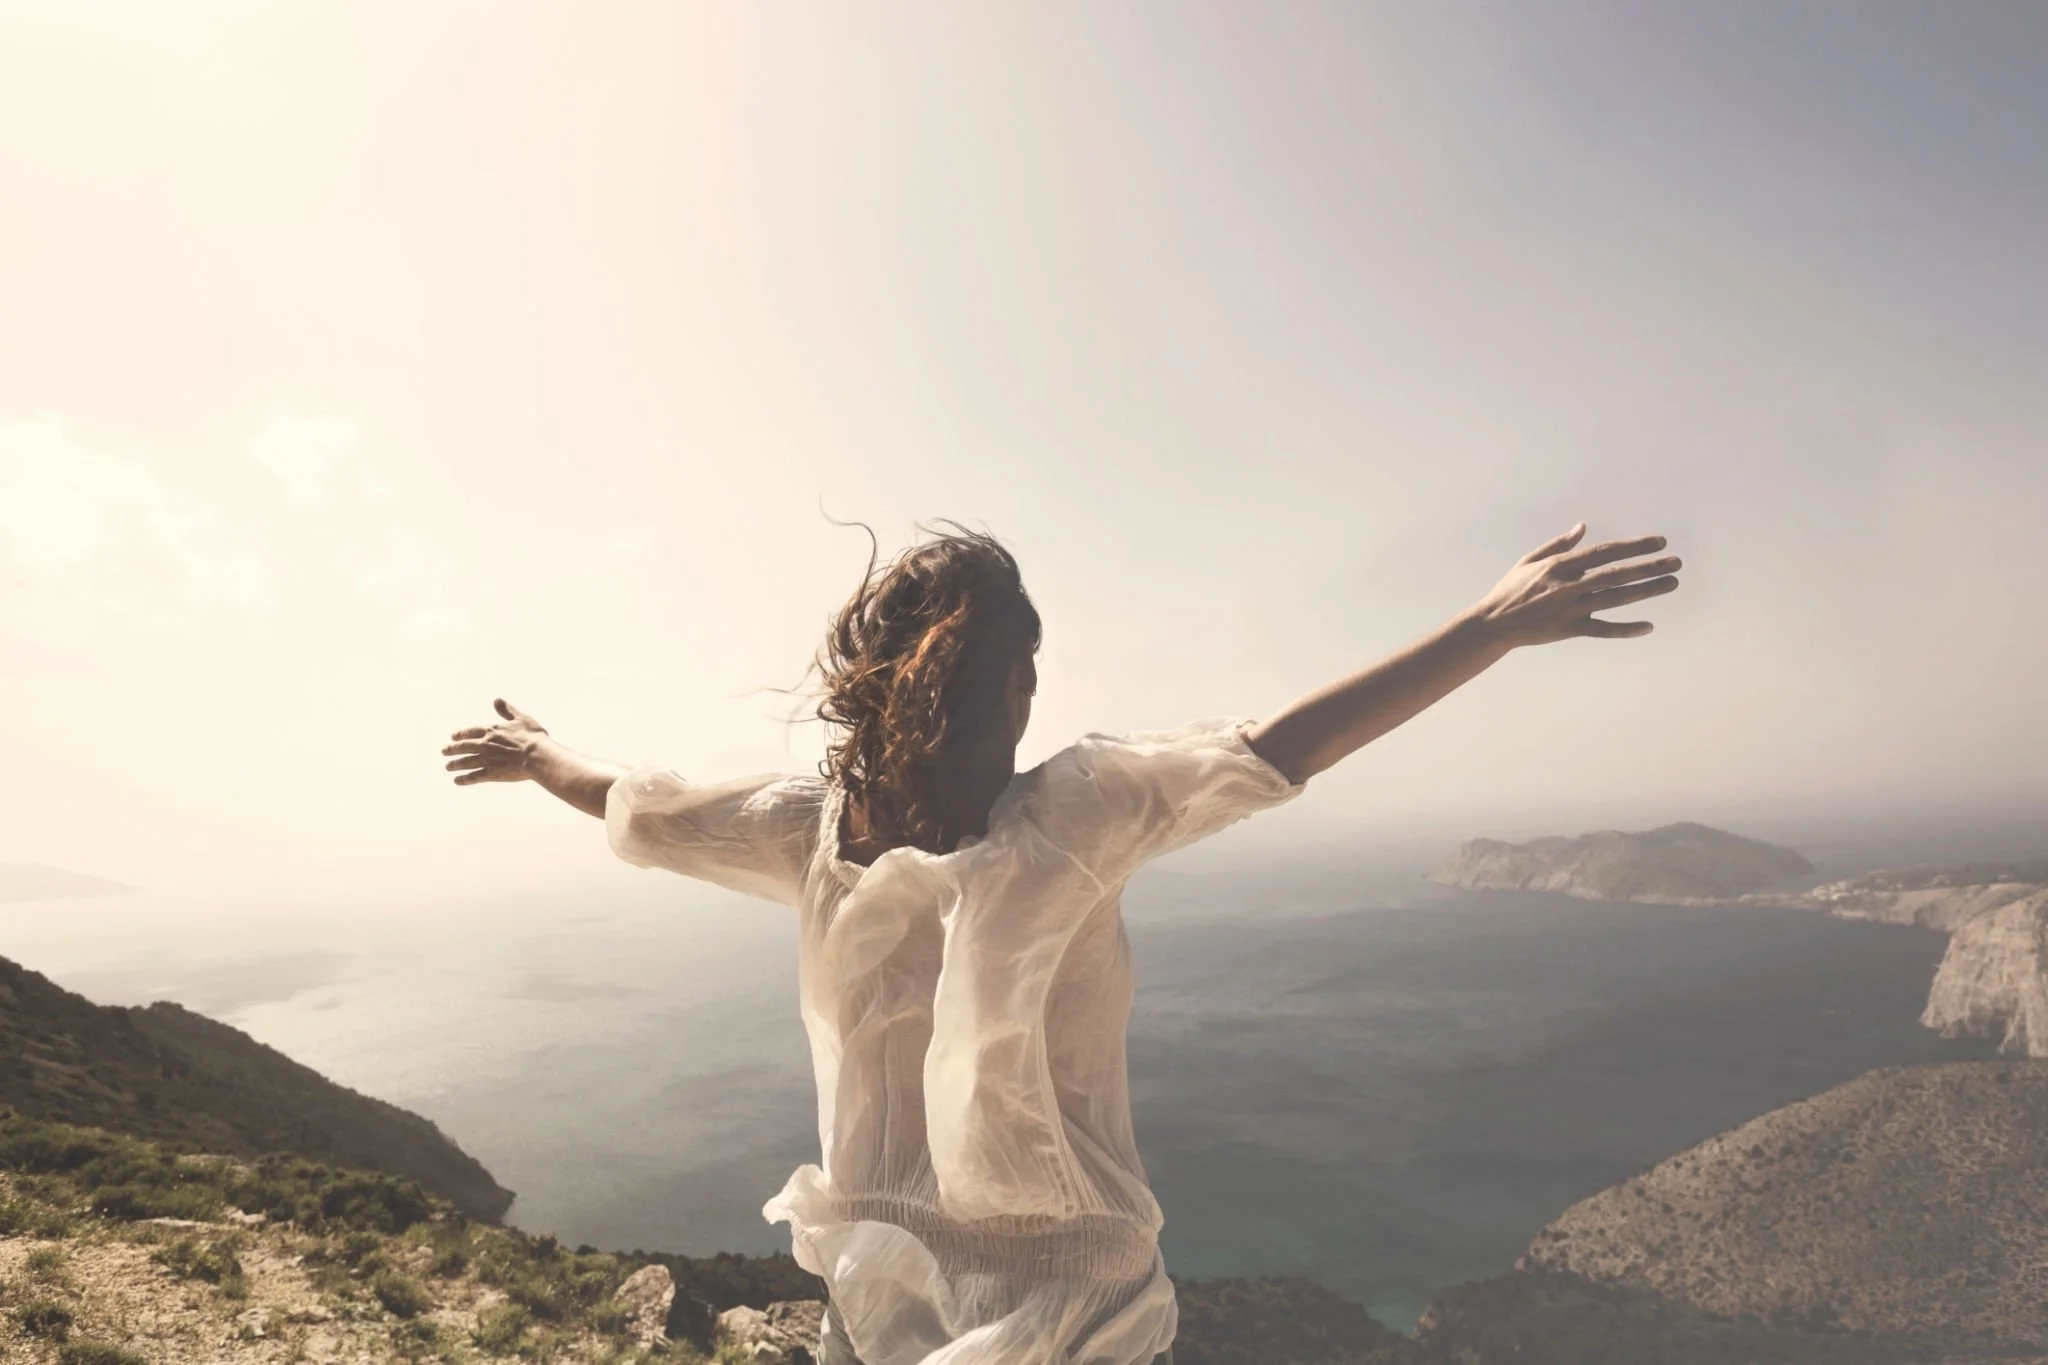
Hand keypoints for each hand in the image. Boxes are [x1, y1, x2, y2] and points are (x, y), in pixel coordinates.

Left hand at [443, 698, 550, 785]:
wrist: (537, 755)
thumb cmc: (532, 737)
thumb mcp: (521, 719)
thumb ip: (507, 710)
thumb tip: (496, 700)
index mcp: (492, 731)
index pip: (471, 731)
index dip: (461, 734)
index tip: (453, 737)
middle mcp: (485, 745)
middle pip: (464, 747)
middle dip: (452, 749)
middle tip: (444, 752)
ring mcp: (487, 760)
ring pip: (466, 762)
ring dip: (455, 765)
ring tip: (447, 767)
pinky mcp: (491, 773)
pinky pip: (473, 776)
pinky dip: (464, 779)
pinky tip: (457, 781)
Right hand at [1463, 523, 1680, 648]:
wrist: (1493, 624)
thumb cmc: (1510, 589)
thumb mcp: (1529, 560)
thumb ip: (1559, 543)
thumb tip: (1583, 527)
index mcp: (1559, 565)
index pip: (1604, 552)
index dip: (1633, 546)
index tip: (1659, 541)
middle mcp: (1568, 586)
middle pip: (1616, 575)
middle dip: (1649, 567)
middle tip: (1676, 562)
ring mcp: (1571, 609)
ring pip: (1615, 599)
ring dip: (1646, 591)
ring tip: (1672, 583)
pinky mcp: (1570, 630)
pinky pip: (1603, 630)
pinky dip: (1625, 629)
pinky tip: (1648, 626)